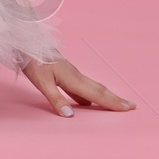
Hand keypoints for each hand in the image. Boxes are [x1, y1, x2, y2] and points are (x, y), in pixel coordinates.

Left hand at [20, 55, 136, 117]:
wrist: (26, 42)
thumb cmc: (33, 61)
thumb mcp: (41, 82)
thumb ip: (56, 99)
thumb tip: (70, 116)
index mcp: (73, 79)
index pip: (97, 94)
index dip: (112, 102)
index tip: (128, 108)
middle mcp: (75, 75)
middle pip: (99, 89)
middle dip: (115, 99)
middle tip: (131, 106)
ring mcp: (70, 73)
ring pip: (92, 87)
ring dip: (105, 96)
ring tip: (115, 103)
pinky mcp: (64, 72)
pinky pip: (83, 85)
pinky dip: (91, 93)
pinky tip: (87, 100)